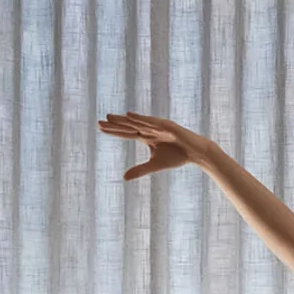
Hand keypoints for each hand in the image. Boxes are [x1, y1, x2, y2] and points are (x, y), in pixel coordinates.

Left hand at [99, 112, 216, 179]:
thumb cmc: (176, 157)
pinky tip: (128, 115)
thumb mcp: (154, 165)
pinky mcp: (166, 125)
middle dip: (114, 125)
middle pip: (128, 126)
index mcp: (146, 137)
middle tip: (98, 122)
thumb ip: (139, 170)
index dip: (113, 131)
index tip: (99, 128)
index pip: (126, 133)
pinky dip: (140, 118)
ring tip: (109, 117)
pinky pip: (150, 121)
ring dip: (123, 120)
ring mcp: (157, 126)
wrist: (195, 153)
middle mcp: (149, 129)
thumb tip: (123, 178)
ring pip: (136, 122)